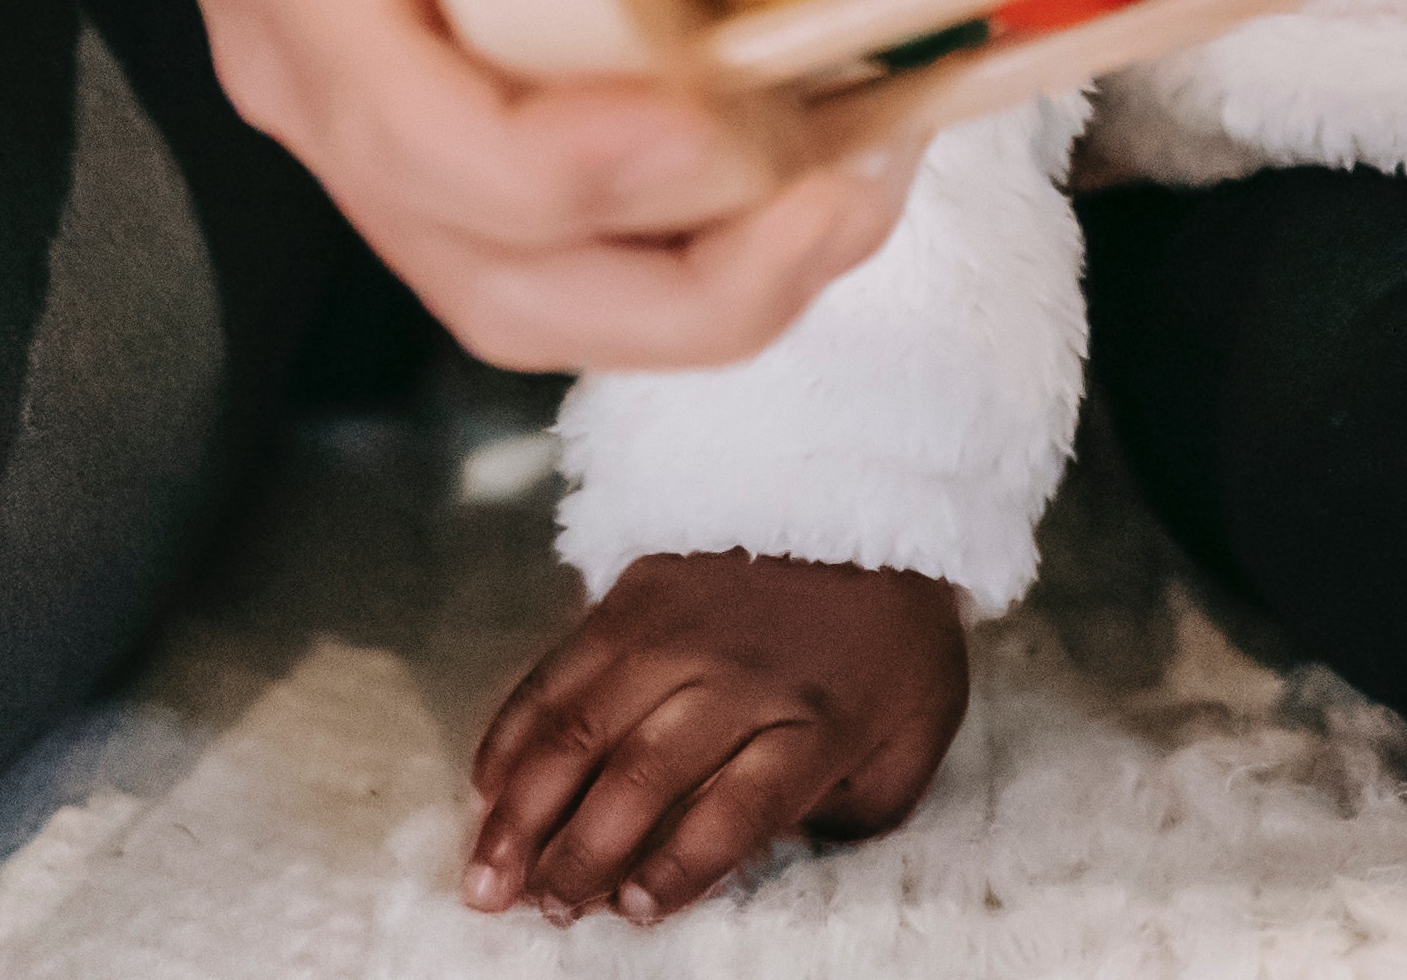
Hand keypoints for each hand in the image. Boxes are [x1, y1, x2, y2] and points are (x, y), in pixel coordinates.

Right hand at [63, 0, 904, 369]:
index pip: (390, 107)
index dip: (545, 161)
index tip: (699, 126)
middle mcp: (319, 58)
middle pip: (478, 260)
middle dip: (672, 273)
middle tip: (841, 194)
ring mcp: (393, 113)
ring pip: (536, 291)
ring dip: (711, 290)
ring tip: (864, 192)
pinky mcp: (474, 125)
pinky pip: (581, 243)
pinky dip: (708, 240)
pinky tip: (833, 154)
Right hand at [465, 550, 970, 922]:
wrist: (875, 495)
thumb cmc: (895, 637)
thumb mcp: (920, 727)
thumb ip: (862, 807)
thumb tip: (782, 861)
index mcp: (821, 720)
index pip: (737, 812)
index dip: (676, 870)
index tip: (630, 911)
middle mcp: (743, 676)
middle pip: (644, 777)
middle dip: (581, 857)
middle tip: (546, 910)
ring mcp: (682, 630)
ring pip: (582, 729)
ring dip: (523, 812)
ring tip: (486, 878)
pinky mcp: (637, 592)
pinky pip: (558, 670)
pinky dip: (514, 732)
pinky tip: (487, 788)